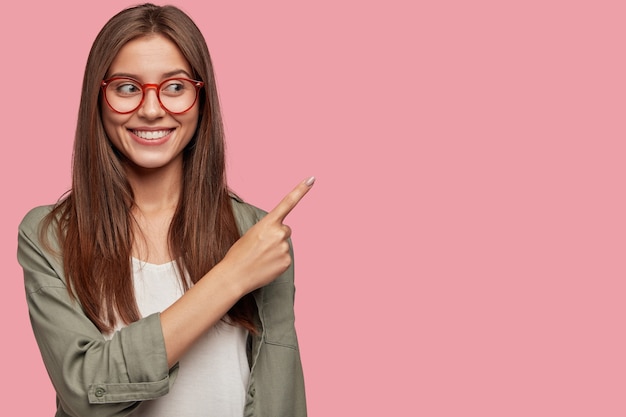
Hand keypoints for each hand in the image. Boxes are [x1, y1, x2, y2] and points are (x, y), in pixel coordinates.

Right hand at [221, 176, 314, 293]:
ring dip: (275, 250)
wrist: (234, 275)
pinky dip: (277, 261)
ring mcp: (284, 248)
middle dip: (276, 236)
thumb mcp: (251, 234)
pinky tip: (265, 265)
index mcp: (268, 222)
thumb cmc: (239, 254)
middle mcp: (279, 233)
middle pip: (285, 230)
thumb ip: (268, 230)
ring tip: (260, 257)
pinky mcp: (287, 262)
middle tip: (261, 247)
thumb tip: (280, 237)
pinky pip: (285, 258)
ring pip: (284, 245)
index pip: (287, 203)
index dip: (301, 190)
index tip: (311, 179)